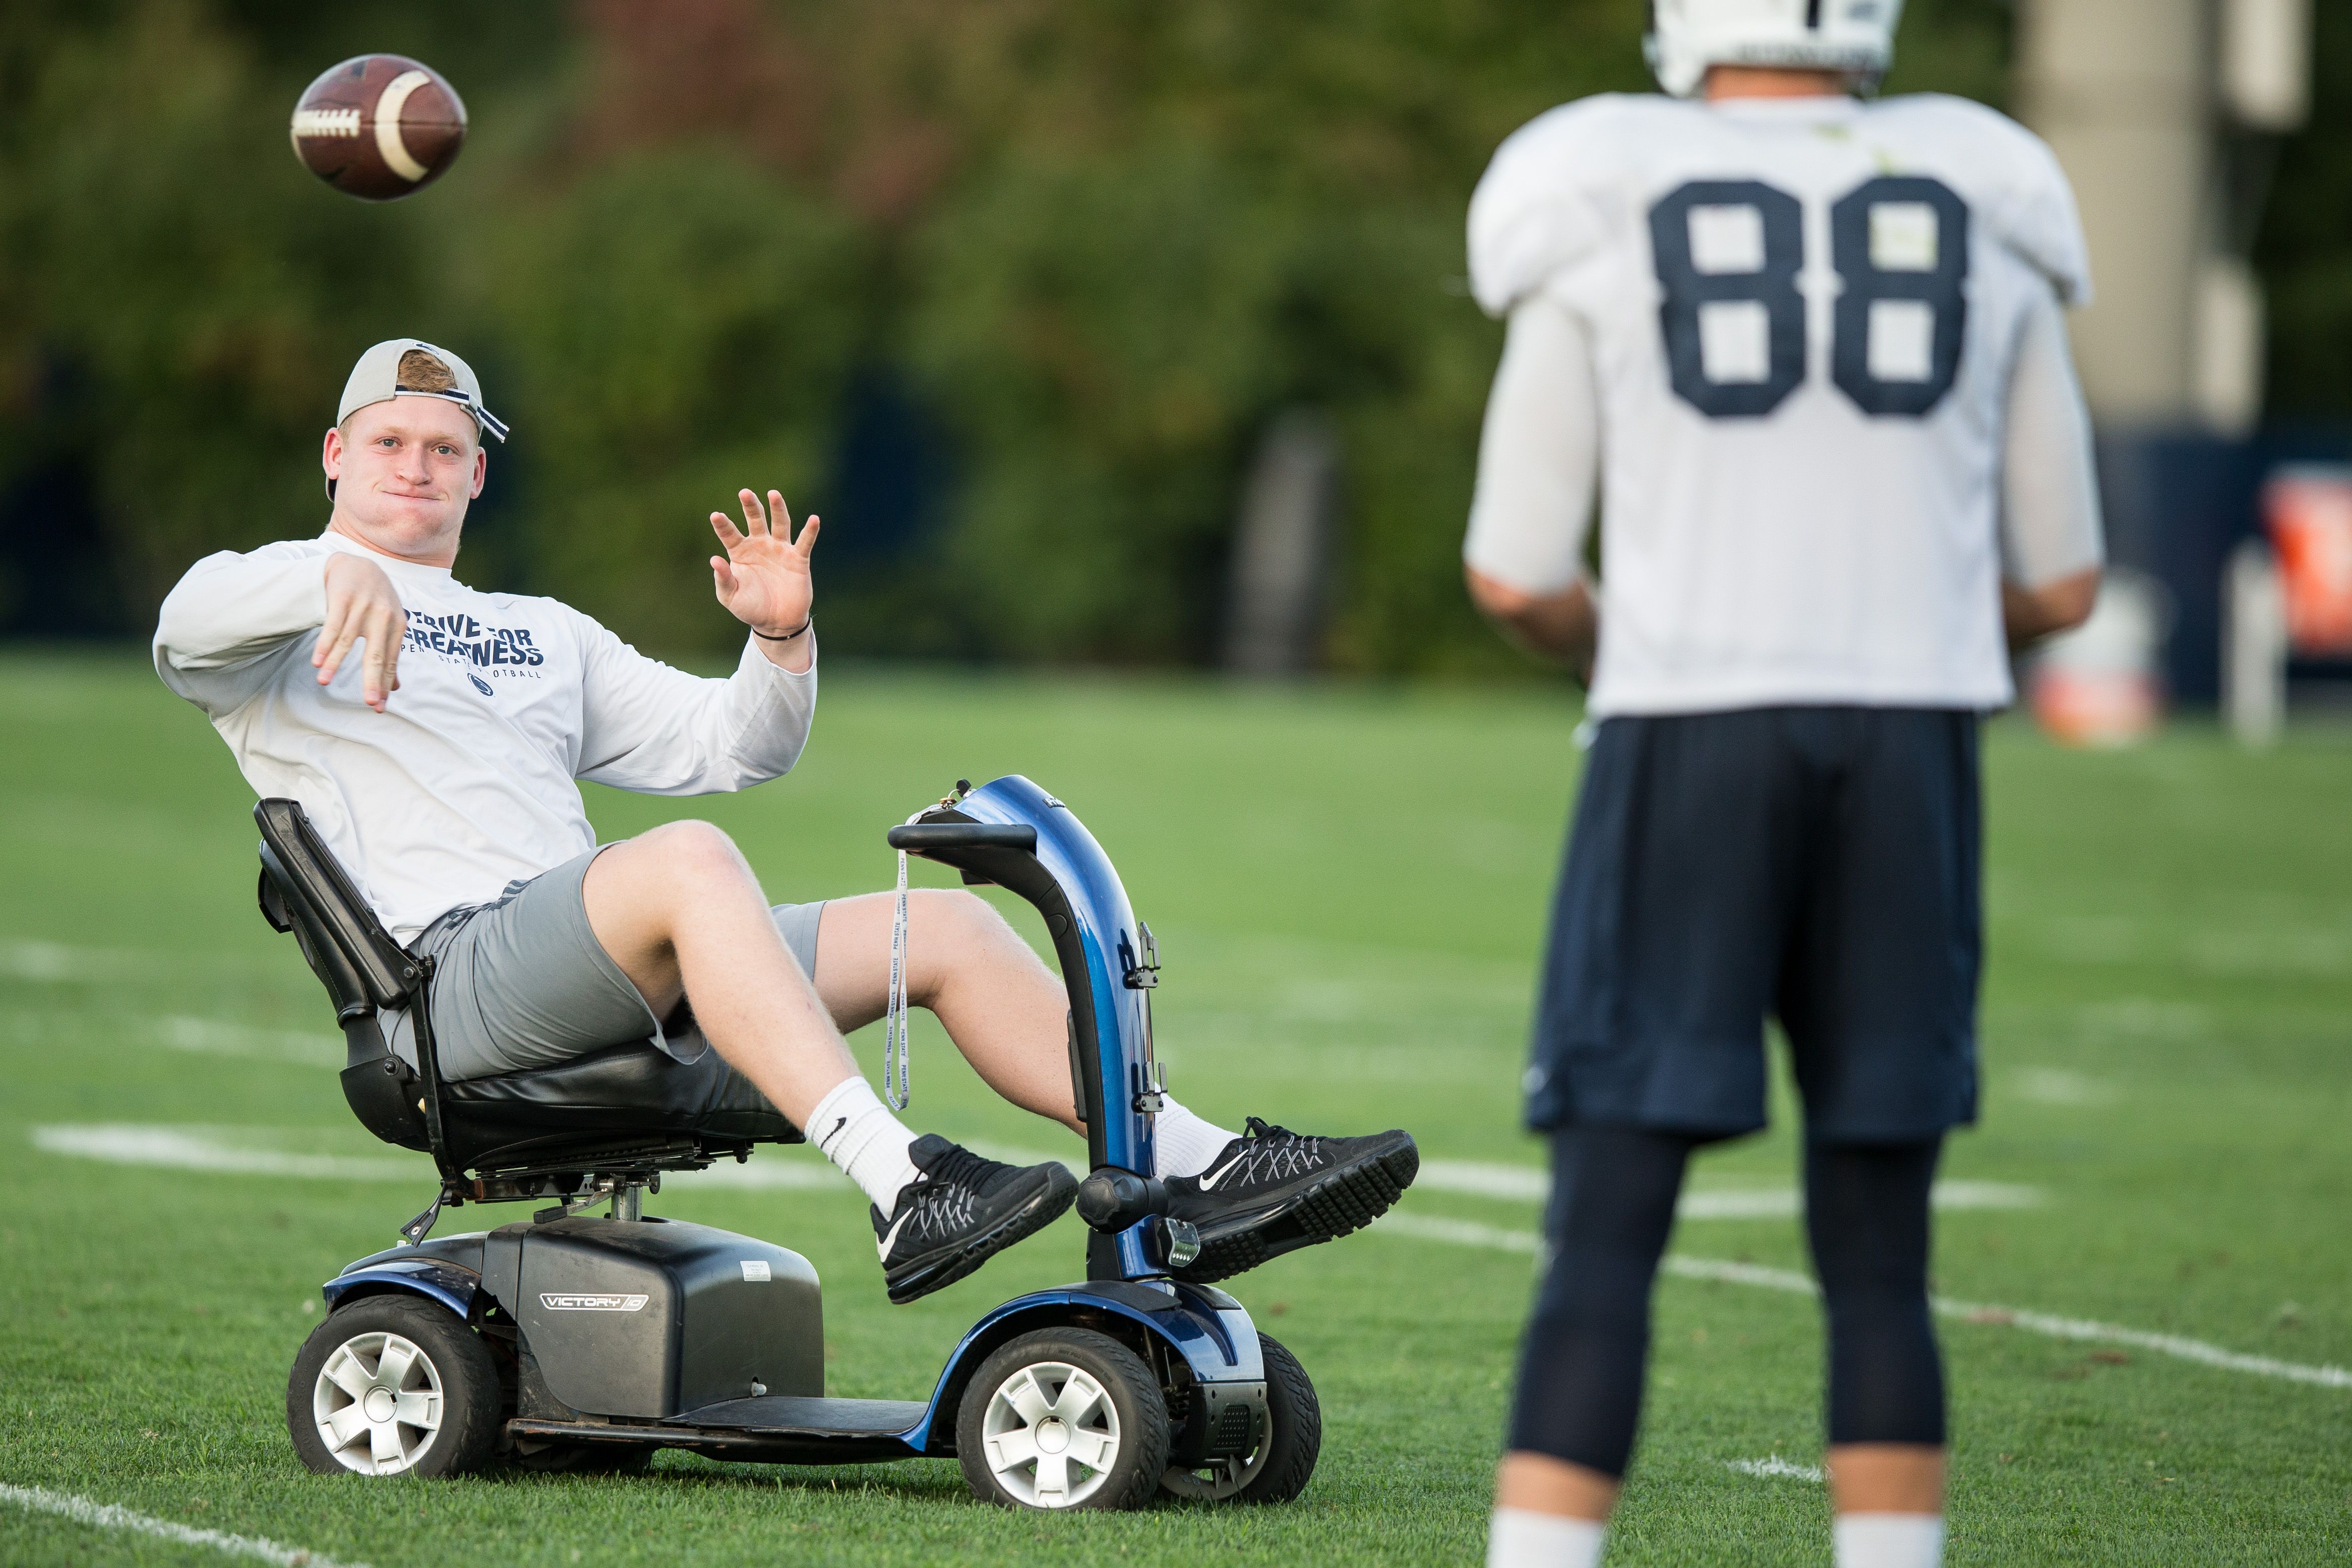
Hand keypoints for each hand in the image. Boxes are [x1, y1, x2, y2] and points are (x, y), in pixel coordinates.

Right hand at [316, 554, 406, 712]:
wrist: (358, 564)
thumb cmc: (376, 600)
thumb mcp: (390, 624)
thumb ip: (390, 653)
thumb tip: (394, 687)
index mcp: (397, 626)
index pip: (389, 661)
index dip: (383, 684)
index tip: (378, 707)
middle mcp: (383, 617)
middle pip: (375, 655)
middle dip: (371, 680)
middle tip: (368, 702)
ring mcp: (363, 607)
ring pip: (347, 642)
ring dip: (335, 664)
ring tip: (323, 682)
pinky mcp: (343, 598)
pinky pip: (332, 626)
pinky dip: (324, 644)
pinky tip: (317, 661)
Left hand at [710, 489, 818, 639]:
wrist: (776, 623)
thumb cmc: (751, 608)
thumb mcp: (730, 597)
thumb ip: (723, 579)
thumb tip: (714, 559)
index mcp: (740, 552)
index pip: (730, 534)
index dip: (723, 525)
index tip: (715, 516)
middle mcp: (760, 546)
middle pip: (755, 520)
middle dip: (750, 506)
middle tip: (744, 492)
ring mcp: (780, 550)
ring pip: (780, 523)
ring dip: (777, 508)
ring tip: (773, 494)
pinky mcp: (798, 559)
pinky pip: (805, 542)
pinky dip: (810, 530)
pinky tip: (814, 519)